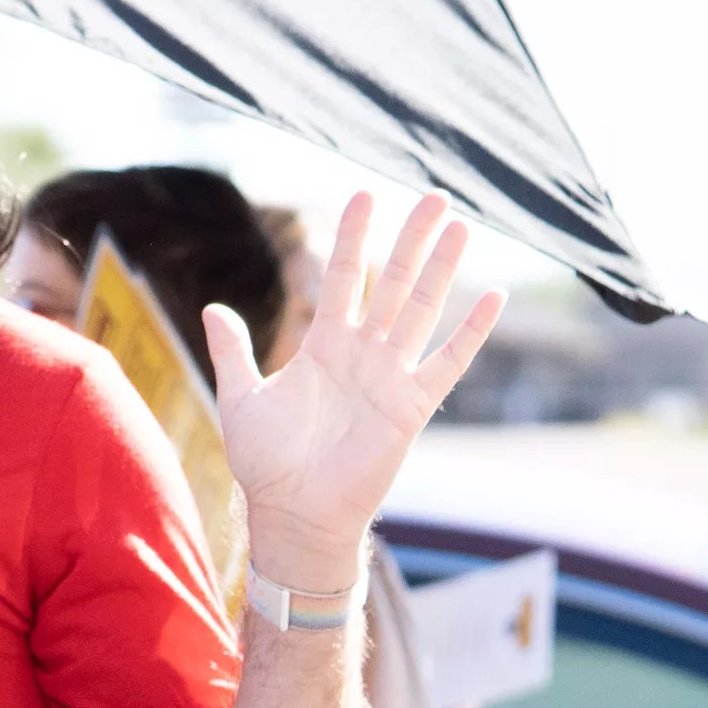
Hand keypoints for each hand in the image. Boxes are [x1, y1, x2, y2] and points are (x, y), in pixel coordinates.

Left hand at [208, 191, 503, 591]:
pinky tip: (494, 297)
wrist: (293, 513)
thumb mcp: (240, 398)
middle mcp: (362, 353)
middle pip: (393, 283)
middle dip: (411, 240)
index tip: (364, 195)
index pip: (342, 278)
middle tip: (433, 194)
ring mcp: (390, 377)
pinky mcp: (412, 407)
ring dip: (443, 269)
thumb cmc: (266, 463)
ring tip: (461, 226)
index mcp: (322, 346)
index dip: (353, 239)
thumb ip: (232, 352)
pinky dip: (472, 332)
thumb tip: (213, 308)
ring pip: (423, 310)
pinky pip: (448, 363)